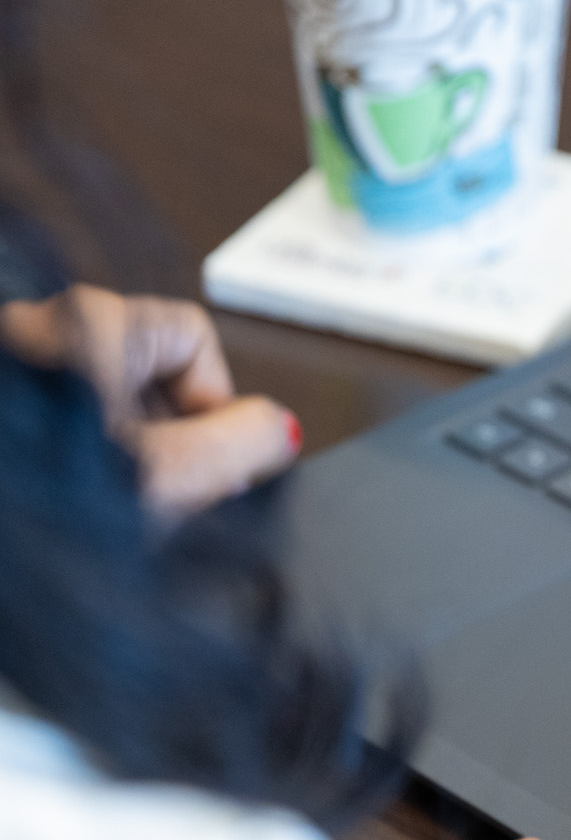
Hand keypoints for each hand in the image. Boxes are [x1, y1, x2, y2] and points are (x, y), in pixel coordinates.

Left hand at [0, 284, 300, 515]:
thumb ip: (240, 446)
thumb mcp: (168, 484)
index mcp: (88, 324)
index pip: (191, 336)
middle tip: (163, 500)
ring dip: (120, 457)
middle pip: (143, 369)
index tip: (213, 464)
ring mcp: (11, 376)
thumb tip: (275, 427)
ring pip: (96, 403)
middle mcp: (35, 330)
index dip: (217, 402)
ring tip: (107, 515)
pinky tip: (69, 513)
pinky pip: (56, 428)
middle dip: (167, 434)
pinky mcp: (5, 420)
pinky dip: (75, 467)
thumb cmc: (42, 511)